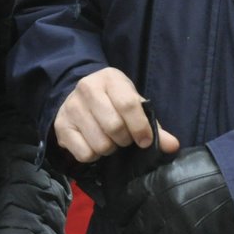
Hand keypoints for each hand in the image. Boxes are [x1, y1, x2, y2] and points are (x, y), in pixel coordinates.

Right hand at [54, 68, 179, 162]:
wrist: (77, 95)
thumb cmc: (112, 99)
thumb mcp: (133, 103)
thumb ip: (153, 124)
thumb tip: (173, 146)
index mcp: (110, 79)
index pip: (128, 105)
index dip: (140, 127)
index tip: (145, 141)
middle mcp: (87, 89)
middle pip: (114, 127)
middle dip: (124, 140)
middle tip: (124, 138)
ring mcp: (71, 107)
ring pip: (100, 144)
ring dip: (110, 148)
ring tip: (109, 140)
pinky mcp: (61, 126)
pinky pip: (84, 154)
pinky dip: (94, 155)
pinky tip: (94, 143)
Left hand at [118, 147, 233, 233]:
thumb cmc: (213, 167)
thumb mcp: (179, 161)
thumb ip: (158, 172)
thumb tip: (141, 182)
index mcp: (156, 182)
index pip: (124, 204)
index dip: (121, 217)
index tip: (123, 223)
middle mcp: (162, 206)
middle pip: (135, 233)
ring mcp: (180, 228)